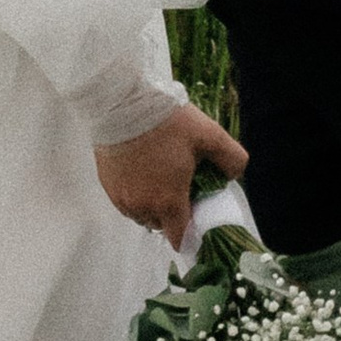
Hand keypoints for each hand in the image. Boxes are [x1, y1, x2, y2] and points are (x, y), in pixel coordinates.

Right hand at [95, 101, 249, 250]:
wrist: (123, 102)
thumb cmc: (167, 121)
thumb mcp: (211, 135)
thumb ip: (233, 159)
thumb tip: (232, 176)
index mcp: (169, 202)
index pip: (180, 238)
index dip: (191, 231)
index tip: (195, 212)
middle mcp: (142, 207)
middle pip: (160, 225)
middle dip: (172, 213)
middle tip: (180, 185)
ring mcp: (121, 197)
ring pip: (141, 214)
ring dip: (151, 204)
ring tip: (159, 176)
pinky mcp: (106, 184)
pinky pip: (125, 200)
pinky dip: (134, 193)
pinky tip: (141, 170)